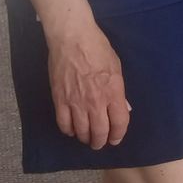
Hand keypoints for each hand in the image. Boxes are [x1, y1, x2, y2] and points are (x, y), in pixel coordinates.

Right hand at [45, 20, 130, 148]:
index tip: (116, 139)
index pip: (119, 123)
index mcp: (113, 92)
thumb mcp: (116, 67)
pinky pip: (64, 124)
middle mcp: (95, 101)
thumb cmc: (98, 49)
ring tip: (87, 138)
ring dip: (85, 138)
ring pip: (81, 131)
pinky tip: (72, 129)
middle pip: (100, 132)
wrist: (73, 39)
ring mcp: (76, 102)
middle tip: (100, 143)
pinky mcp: (60, 100)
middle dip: (101, 141)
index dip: (118, 135)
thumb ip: (119, 91)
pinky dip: (69, 131)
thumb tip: (122, 108)